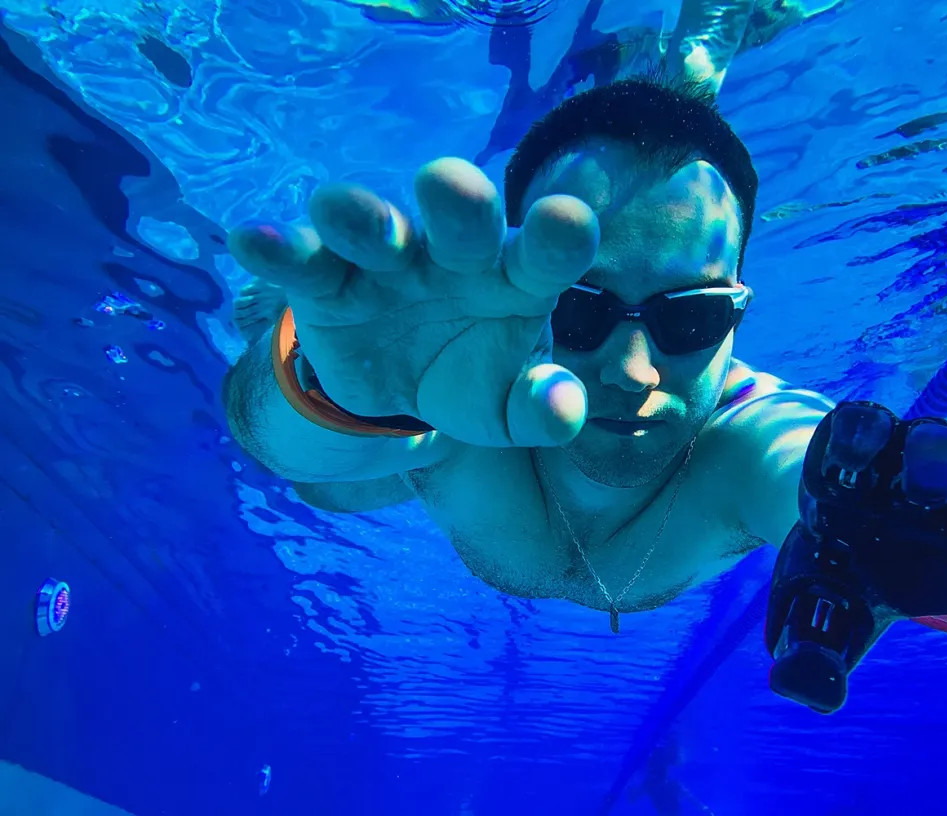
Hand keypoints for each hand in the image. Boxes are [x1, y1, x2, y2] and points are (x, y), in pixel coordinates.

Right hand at [227, 158, 599, 446]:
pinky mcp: (326, 280)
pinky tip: (250, 239)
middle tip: (451, 187)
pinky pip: (302, 260)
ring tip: (365, 224)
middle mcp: (454, 253)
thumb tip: (563, 409)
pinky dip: (278, 248)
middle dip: (457, 201)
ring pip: (374, 223)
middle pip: (460, 218)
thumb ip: (541, 408)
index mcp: (516, 276)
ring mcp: (387, 259)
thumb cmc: (471, 378)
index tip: (566, 221)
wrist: (396, 389)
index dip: (558, 234)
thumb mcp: (509, 408)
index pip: (546, 250)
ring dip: (365, 216)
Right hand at [765, 402, 946, 713]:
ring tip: (926, 497)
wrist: (817, 518)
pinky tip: (853, 461)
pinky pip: (872, 424)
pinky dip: (866, 435)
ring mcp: (922, 457)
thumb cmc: (861, 580)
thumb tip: (814, 694)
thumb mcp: (843, 623)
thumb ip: (831, 655)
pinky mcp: (867, 434)